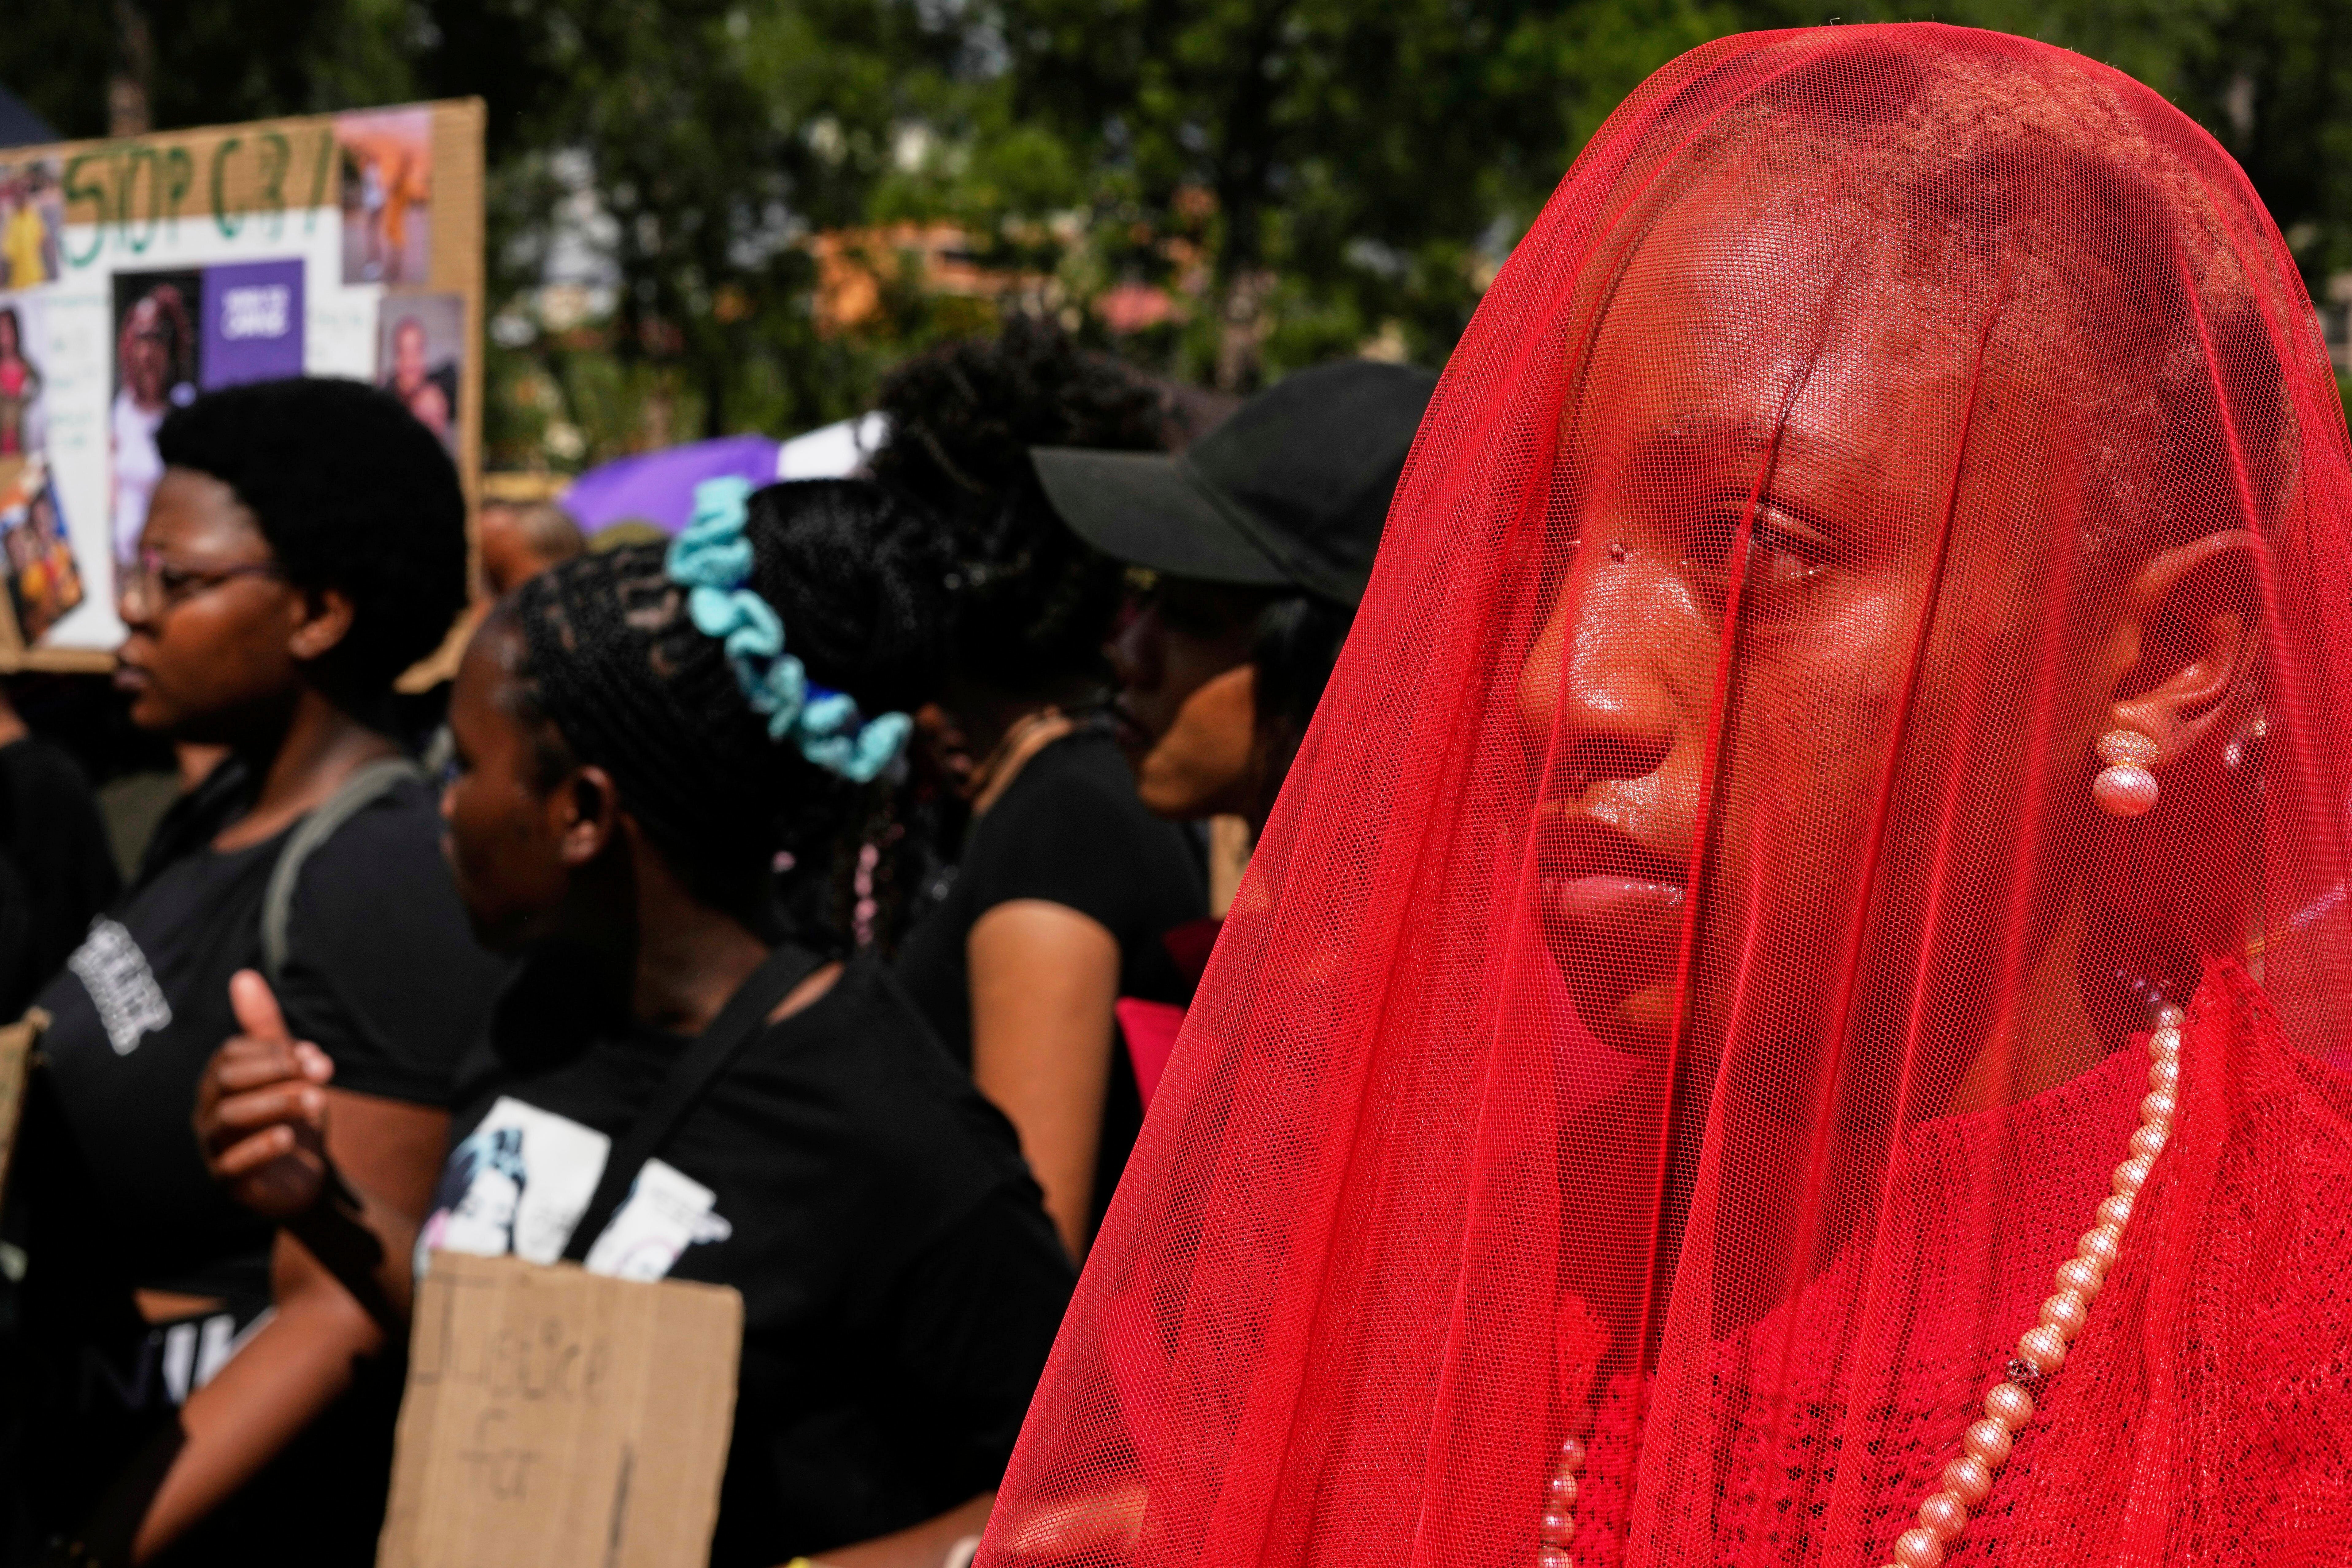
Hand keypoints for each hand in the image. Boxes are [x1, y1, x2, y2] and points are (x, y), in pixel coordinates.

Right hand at [194, 970, 336, 1220]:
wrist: (308, 1176)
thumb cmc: (291, 1115)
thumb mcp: (286, 1070)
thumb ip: (267, 1029)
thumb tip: (243, 977)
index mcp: (220, 1081)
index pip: (232, 1053)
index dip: (274, 1050)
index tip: (316, 1056)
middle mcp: (209, 1111)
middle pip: (228, 1081)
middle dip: (277, 1072)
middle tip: (323, 1074)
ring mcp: (214, 1147)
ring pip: (230, 1118)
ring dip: (277, 1104)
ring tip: (318, 1101)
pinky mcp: (229, 1181)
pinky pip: (232, 1165)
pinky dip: (259, 1149)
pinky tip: (286, 1138)